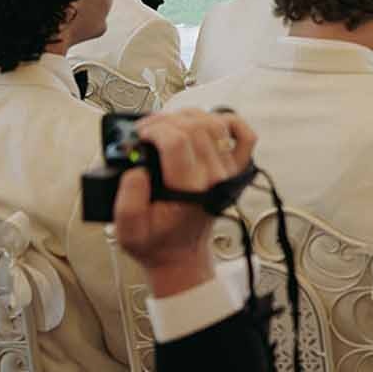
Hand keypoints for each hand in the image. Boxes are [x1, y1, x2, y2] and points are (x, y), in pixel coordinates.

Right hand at [113, 109, 256, 296]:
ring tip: (165, 125)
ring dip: (188, 116)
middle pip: (195, 127)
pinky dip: (228, 121)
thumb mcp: (127, 230)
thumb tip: (137, 170)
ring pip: (215, 124)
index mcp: (189, 191)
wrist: (181, 255)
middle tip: (145, 129)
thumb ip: (128, 201)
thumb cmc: (155, 242)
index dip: (155, 129)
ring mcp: (228, 171)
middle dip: (165, 120)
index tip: (138, 134)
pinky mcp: (234, 169)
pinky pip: (244, 136)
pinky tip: (205, 123)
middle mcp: (214, 177)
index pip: (178, 142)